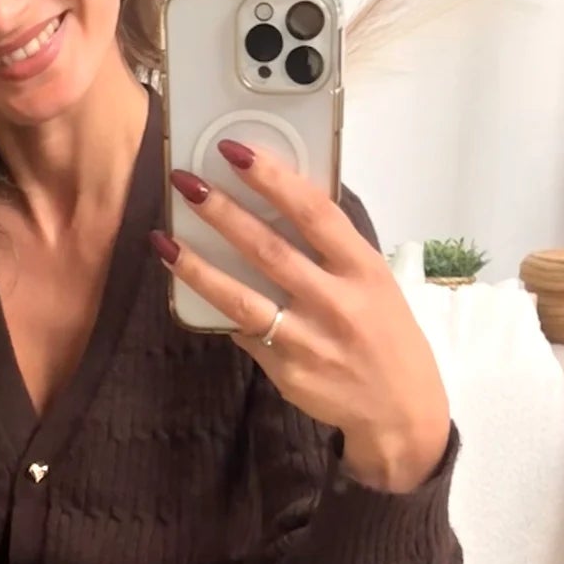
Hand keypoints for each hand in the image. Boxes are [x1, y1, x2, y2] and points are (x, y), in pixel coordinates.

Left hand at [156, 144, 451, 491]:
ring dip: (198, 266)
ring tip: (164, 240)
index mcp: (363, 269)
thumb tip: (275, 206)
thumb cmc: (385, 335)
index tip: (236, 152)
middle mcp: (337, 302)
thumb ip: (331, 250)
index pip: (314, 212)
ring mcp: (309, 339)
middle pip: (269, 249)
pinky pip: (244, 332)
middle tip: (187, 183)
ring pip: (242, 297)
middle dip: (223, 212)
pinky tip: (190, 287)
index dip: (273, 178)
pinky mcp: (286, 371)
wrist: (399, 411)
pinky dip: (217, 309)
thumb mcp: (374, 283)